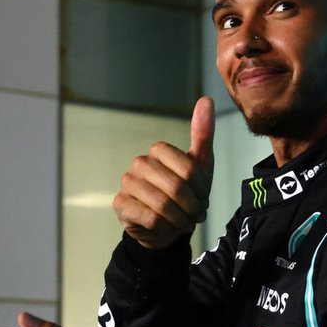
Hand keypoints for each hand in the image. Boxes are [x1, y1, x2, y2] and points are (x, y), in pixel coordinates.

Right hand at [113, 96, 215, 249]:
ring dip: (180, 219)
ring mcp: (127, 183)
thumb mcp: (201, 165)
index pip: (189, 170)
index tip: (203, 198)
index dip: (201, 189)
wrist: (167, 225)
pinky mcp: (120, 204)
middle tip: (196, 214)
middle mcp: (139, 163)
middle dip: (192, 206)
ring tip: (183, 222)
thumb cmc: (185, 192)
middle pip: (177, 187)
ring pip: (163, 205)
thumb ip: (203, 133)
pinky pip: (150, 218)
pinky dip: (165, 227)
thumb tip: (206, 99)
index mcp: (158, 151)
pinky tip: (166, 226)